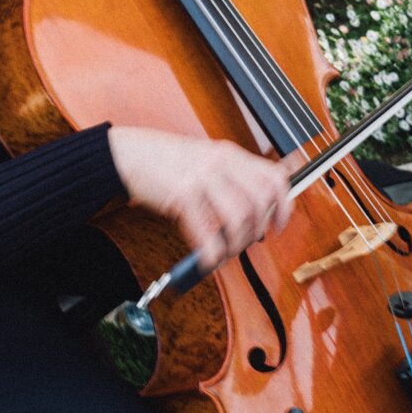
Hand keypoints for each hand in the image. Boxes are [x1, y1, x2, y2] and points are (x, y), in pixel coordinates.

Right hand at [108, 126, 292, 271]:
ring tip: (226, 252)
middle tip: (249, 242)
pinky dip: (212, 250)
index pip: (274, 177)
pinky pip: (207, 229)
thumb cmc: (165, 162)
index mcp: (231, 154)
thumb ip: (230, 178)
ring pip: (239, 216)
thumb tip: (252, 212)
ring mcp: (203, 176)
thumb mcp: (206, 160)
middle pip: (261, 201)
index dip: (284, 205)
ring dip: (236, 243)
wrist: (127, 154)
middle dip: (258, 229)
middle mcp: (221, 162)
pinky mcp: (182, 193)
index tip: (280, 225)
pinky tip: (209, 259)